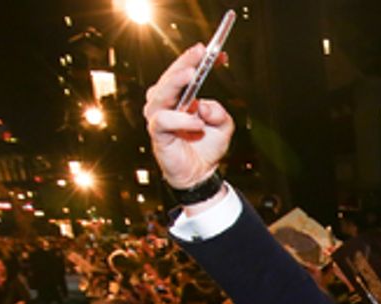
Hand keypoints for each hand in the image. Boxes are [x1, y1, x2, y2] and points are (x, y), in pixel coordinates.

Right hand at [143, 45, 236, 190]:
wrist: (200, 173)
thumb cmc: (206, 147)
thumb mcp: (223, 127)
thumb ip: (219, 113)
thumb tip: (203, 105)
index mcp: (181, 96)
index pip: (185, 72)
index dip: (198, 60)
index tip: (218, 54)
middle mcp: (166, 102)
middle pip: (170, 76)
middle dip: (184, 62)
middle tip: (198, 53)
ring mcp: (159, 116)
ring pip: (161, 93)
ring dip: (176, 82)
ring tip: (192, 75)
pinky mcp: (156, 132)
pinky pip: (163, 120)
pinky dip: (180, 119)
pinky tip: (196, 123)